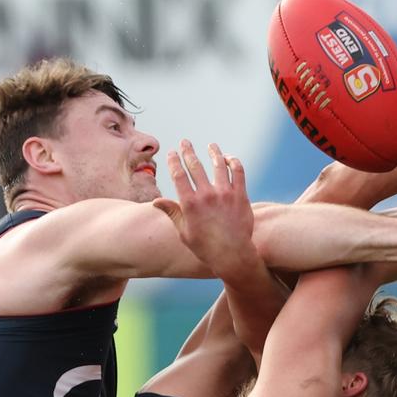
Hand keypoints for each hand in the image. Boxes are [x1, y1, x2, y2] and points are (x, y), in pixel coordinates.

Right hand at [153, 139, 256, 279]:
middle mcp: (207, 195)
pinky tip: (229, 158)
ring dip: (213, 152)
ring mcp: (225, 194)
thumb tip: (156, 201)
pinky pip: (238, 172)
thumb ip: (172, 212)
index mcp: (190, 204)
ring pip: (218, 164)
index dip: (174, 161)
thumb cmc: (205, 247)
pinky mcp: (241, 196)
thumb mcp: (184, 232)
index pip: (179, 175)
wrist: (232, 254)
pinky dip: (233, 162)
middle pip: (196, 166)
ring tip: (211, 146)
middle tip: (185, 142)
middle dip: (188, 151)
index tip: (172, 153)